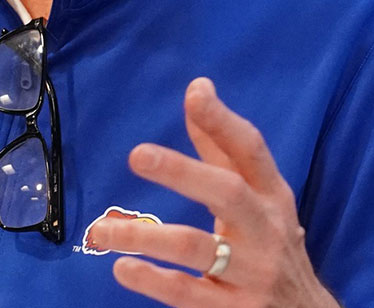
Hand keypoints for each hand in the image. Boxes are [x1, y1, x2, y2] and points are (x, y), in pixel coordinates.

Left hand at [86, 78, 339, 307]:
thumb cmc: (270, 244)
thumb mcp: (258, 198)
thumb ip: (222, 150)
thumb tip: (199, 87)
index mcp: (271, 196)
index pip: (251, 151)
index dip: (224, 122)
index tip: (196, 93)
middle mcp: (266, 230)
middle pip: (228, 193)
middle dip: (183, 172)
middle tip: (137, 155)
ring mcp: (253, 273)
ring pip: (198, 248)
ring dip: (147, 238)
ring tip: (102, 230)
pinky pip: (189, 294)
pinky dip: (154, 281)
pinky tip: (123, 268)